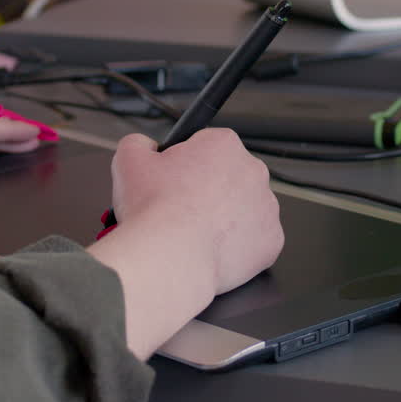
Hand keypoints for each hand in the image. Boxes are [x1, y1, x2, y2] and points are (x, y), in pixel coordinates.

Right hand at [87, 129, 282, 358]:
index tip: (174, 181)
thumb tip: (146, 147)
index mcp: (223, 145)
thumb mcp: (128, 159)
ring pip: (244, 209)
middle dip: (208, 190)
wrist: (170, 257)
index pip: (207, 146)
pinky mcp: (271, 241)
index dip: (186, 164)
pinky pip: (254, 241)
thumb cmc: (154, 210)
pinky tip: (211, 250)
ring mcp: (266, 208)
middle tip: (181, 209)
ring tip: (194, 233)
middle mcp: (252, 171)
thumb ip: (140, 144)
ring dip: (224, 218)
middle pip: (228, 177)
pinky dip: (236, 247)